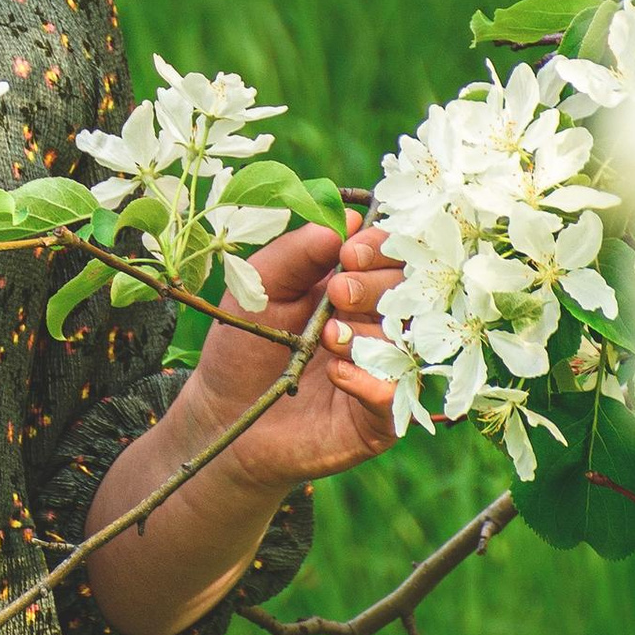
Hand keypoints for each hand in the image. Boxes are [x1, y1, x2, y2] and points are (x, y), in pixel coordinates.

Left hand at [171, 221, 403, 496]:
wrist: (223, 413)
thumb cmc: (244, 344)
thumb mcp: (263, 287)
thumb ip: (299, 251)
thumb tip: (350, 217)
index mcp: (358, 285)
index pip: (394, 256)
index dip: (381, 248)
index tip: (349, 252)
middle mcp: (379, 324)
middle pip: (410, 294)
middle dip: (377, 286)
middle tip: (339, 292)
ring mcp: (384, 370)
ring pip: (406, 340)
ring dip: (368, 332)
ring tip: (328, 336)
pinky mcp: (379, 417)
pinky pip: (394, 392)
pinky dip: (368, 378)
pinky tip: (335, 372)